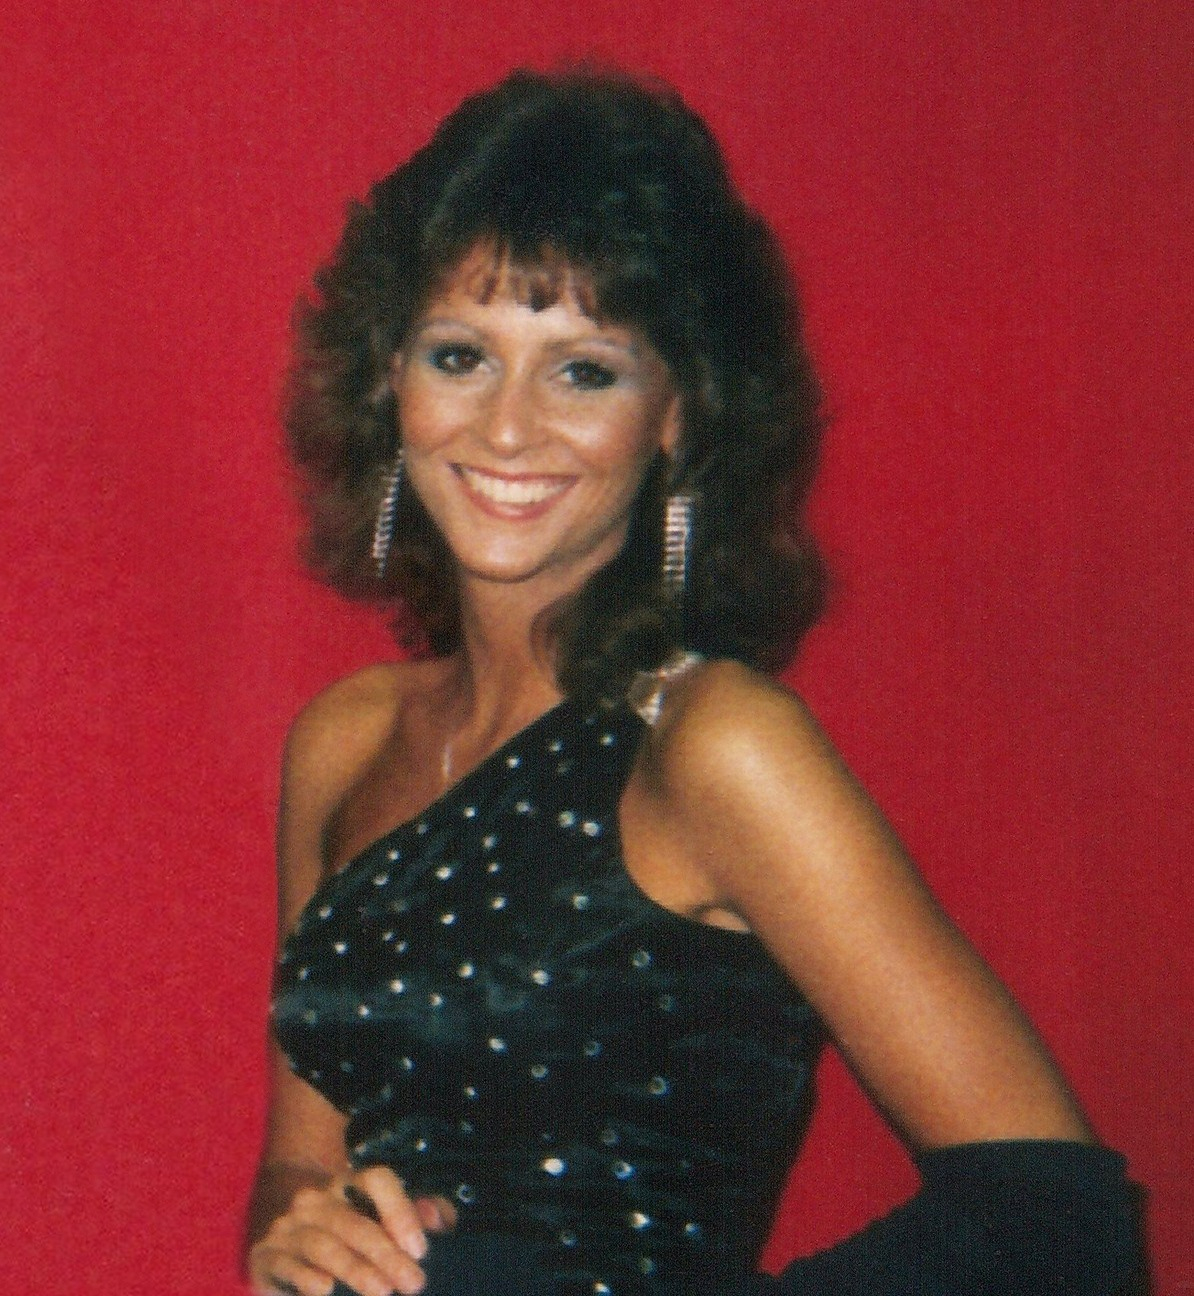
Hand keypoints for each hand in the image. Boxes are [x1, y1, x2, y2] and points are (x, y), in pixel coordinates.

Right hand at [248, 1165, 455, 1295]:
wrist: (274, 1225)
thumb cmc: (343, 1226)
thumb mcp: (377, 1215)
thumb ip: (415, 1214)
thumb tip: (440, 1219)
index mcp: (348, 1184)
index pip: (376, 1180)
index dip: (400, 1210)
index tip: (421, 1250)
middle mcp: (317, 1199)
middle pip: (354, 1222)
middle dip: (386, 1254)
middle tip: (413, 1284)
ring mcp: (288, 1225)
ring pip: (324, 1244)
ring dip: (355, 1269)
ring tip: (382, 1292)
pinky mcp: (264, 1254)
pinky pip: (285, 1263)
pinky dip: (304, 1277)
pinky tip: (324, 1290)